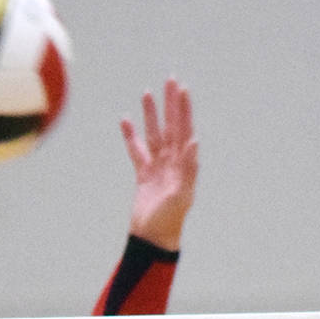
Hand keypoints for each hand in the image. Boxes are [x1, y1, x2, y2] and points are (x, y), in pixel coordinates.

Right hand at [122, 78, 197, 250]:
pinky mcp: (144, 175)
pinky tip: (125, 120)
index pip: (184, 130)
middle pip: (171, 126)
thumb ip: (188, 168)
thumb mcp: (181, 195)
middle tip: (170, 80)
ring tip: (147, 93)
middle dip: (170, 104)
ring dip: (150, 115)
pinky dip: (130, 136)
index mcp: (183, 164)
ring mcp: (158, 167)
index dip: (183, 110)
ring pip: (153, 134)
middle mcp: (172, 162)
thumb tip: (193, 142)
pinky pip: (136, 151)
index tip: (182, 90)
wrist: (153, 238)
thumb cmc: (169, 220)